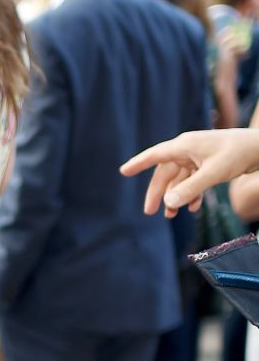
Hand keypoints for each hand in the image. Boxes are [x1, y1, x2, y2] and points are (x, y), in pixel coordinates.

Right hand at [120, 128, 258, 217]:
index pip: (155, 155)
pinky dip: (190, 194)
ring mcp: (197, 157)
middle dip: (158, 193)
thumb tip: (169, 202)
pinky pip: (191, 181)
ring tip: (172, 215)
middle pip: (165, 173)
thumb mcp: (212, 174)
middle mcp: (188, 150)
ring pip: (178, 180)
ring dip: (175, 197)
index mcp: (185, 146)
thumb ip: (190, 189)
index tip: (123, 171)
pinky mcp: (206, 164)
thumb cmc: (237, 154)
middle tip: (149, 212)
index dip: (138, 163)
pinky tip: (194, 208)